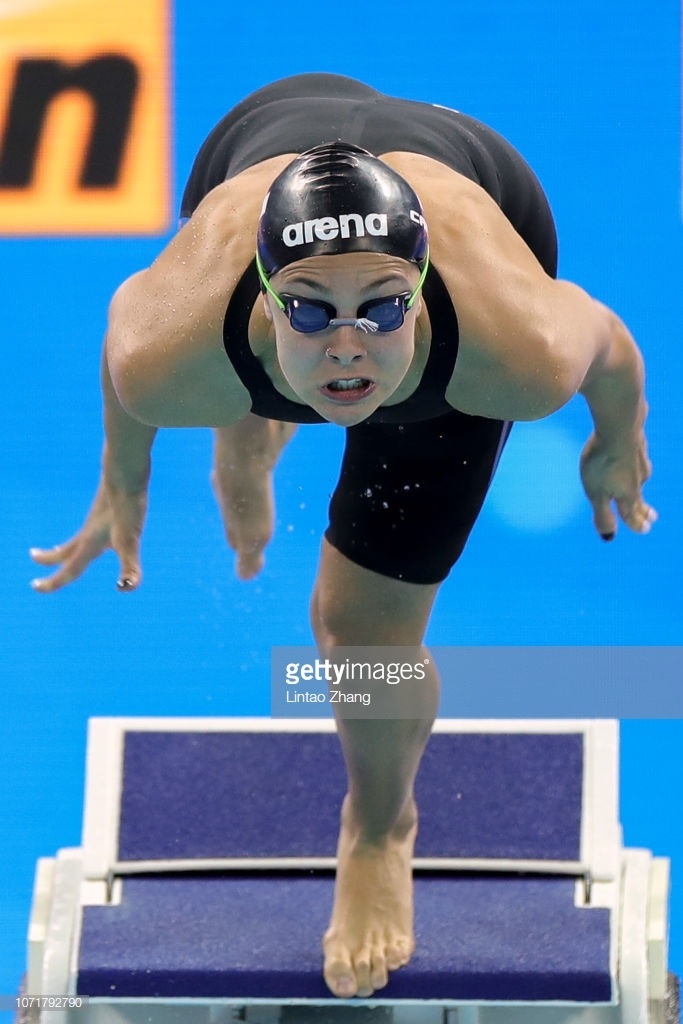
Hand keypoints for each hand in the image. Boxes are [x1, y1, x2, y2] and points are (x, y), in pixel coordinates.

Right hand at [30, 480, 147, 592]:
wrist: (125, 471)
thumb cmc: (127, 507)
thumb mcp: (131, 542)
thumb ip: (130, 567)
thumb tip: (124, 587)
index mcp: (90, 544)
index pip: (70, 569)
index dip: (53, 582)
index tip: (35, 587)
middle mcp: (90, 532)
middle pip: (66, 551)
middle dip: (50, 559)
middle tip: (33, 556)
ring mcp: (97, 519)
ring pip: (77, 537)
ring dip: (65, 546)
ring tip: (58, 550)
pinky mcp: (107, 507)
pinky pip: (92, 524)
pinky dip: (88, 532)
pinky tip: (98, 527)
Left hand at [580, 430, 656, 539]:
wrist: (620, 424)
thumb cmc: (603, 461)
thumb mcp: (596, 493)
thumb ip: (602, 515)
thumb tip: (608, 538)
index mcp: (628, 494)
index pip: (632, 514)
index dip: (636, 523)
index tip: (645, 530)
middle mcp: (638, 479)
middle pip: (639, 497)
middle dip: (643, 510)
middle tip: (652, 517)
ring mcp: (640, 460)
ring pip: (640, 477)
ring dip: (640, 486)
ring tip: (640, 488)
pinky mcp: (637, 442)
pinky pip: (637, 457)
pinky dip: (636, 464)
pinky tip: (634, 459)